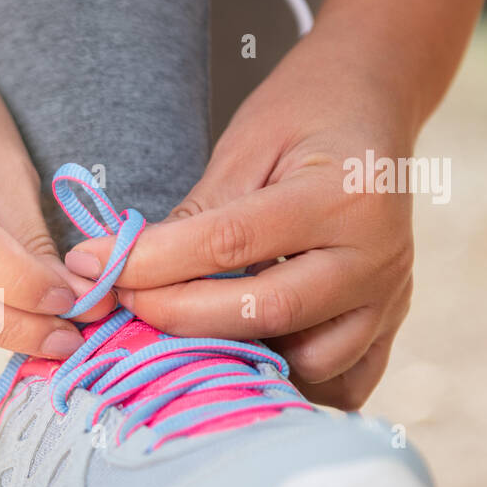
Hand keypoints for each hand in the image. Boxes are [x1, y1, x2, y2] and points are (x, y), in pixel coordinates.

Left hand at [64, 31, 418, 409]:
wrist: (373, 104)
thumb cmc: (305, 115)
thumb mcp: (246, 145)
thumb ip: (196, 215)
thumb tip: (124, 269)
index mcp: (345, 196)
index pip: (231, 244)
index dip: (153, 263)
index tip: (95, 266)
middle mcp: (378, 257)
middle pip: (266, 312)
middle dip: (179, 315)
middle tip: (125, 302)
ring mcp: (391, 299)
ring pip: (307, 362)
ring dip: (237, 355)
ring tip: (188, 325)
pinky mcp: (390, 326)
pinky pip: (342, 383)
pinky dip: (292, 379)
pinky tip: (253, 349)